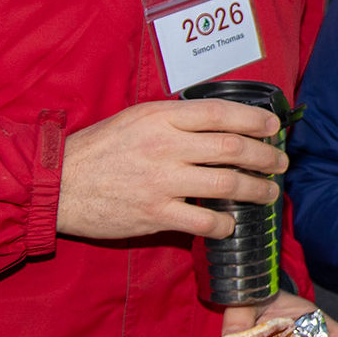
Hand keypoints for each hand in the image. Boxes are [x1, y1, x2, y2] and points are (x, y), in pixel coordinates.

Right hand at [56, 99, 286, 241]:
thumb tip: (217, 124)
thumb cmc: (99, 150)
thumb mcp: (135, 119)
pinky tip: (230, 223)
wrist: (58, 184)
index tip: (273, 127)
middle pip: (232, 147)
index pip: (220, 113)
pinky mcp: (154, 214)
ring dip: (256, 190)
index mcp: (161, 116)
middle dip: (265, 156)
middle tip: (279, 163)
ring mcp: (161, 181)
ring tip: (268, 193)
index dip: (254, 119)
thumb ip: (174, 120)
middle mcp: (165, 145)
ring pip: (226, 184)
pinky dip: (224, 223)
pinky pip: (204, 220)